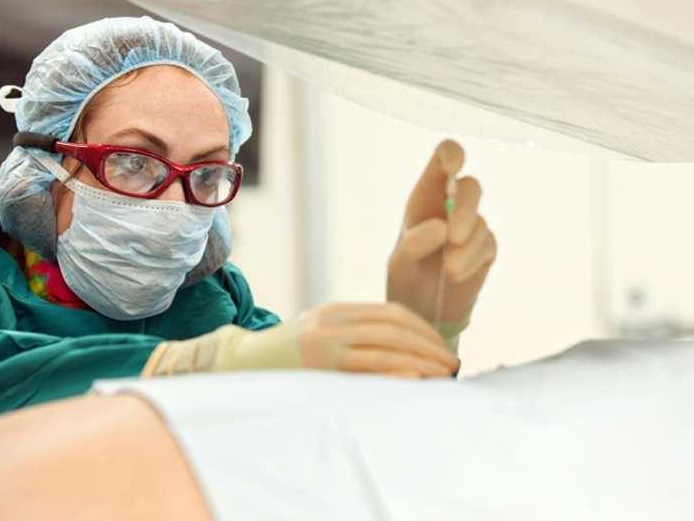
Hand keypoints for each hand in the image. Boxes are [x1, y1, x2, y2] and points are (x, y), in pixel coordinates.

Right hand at [298, 302, 458, 377]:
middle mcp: (332, 324)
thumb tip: (408, 351)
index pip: (393, 313)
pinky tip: (416, 381)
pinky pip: (366, 373)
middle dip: (429, 348)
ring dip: (421, 363)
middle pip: (395, 330)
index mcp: (337, 310)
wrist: (241, 367)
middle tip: (452, 364)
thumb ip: (357, 333)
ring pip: (385, 350)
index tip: (443, 348)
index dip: (424, 330)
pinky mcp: (319, 371)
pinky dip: (395, 375)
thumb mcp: (322, 332)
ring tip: (442, 376)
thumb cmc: (290, 355)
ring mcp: (324, 347)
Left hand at [387, 140, 496, 330]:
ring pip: (480, 220)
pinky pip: (487, 244)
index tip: (454, 167)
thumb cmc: (406, 276)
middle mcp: (451, 204)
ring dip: (466, 246)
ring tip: (449, 271)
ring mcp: (472, 224)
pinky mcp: (486, 246)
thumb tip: (442, 227)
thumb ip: (414, 244)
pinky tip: (457, 275)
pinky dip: (473, 260)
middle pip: (471, 187)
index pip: (443, 159)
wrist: (424, 309)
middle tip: (453, 237)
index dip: (452, 154)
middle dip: (465, 210)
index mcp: (426, 195)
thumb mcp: (399, 263)